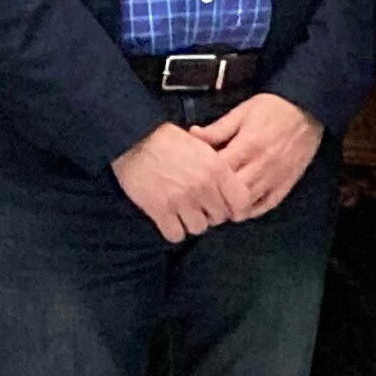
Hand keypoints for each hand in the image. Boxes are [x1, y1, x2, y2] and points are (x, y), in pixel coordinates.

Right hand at [112, 122, 244, 244]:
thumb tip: (231, 185)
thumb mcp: (202, 145)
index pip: (241, 200)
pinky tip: (169, 219)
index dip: (235, 207)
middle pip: (220, 217)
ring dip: (191, 223)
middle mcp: (203, 186)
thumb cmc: (168, 140)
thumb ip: (218, 166)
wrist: (134, 140)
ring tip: (182, 212)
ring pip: (199, 228)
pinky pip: (176, 234)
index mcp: (217, 168)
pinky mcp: (160, 209)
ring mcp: (182, 199)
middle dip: (210, 214)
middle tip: (198, 207)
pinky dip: (173, 230)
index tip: (225, 205)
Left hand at [194, 91, 323, 219]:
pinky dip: (250, 210)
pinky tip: (240, 206)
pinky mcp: (287, 184)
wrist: (309, 109)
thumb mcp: (242, 112)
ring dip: (229, 207)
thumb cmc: (272, 108)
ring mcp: (275, 178)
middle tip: (202, 195)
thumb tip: (192, 135)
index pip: (217, 173)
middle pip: (230, 194)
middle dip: (213, 197)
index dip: (201, 178)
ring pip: (247, 204)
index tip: (192, 179)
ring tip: (218, 202)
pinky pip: (266, 205)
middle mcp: (261, 166)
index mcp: (247, 146)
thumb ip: (218, 128)